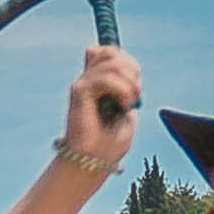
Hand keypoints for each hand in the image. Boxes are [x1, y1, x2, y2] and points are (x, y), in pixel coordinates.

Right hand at [61, 44, 142, 172]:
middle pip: (111, 53)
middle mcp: (87, 79)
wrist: (96, 161)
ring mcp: (82, 85)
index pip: (109, 52)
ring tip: (129, 103)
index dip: (127, 63)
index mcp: (96, 81)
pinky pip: (105, 79)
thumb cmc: (110, 142)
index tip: (135, 88)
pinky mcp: (79, 93)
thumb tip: (125, 69)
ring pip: (111, 63)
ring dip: (129, 83)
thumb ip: (125, 87)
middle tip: (135, 95)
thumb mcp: (125, 109)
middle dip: (131, 70)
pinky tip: (122, 106)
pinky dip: (121, 91)